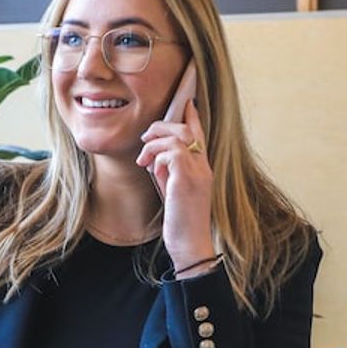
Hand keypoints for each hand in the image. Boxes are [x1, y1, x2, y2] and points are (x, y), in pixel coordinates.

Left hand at [136, 99, 215, 271]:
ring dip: (154, 143)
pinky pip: (171, 153)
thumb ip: (169, 173)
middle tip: (145, 138)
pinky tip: (151, 169)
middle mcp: (203, 167)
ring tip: (143, 158)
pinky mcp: (187, 180)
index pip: (200, 135)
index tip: (187, 103)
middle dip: (162, 127)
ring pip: (177, 138)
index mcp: (203, 169)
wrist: (190, 245)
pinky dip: (157, 157)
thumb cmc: (181, 222)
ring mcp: (197, 173)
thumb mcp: (174, 191)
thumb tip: (155, 159)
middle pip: (186, 130)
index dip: (192, 117)